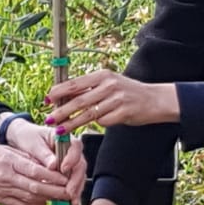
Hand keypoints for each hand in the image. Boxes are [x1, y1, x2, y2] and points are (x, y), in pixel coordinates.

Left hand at [0, 117, 86, 200]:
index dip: (72, 158)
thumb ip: (44, 154)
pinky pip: (71, 182)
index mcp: (64, 138)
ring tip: (71, 200)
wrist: (22, 139)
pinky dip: (71, 192)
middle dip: (76, 179)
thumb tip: (53, 165)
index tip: (64, 168)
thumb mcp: (33, 143)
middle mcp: (69, 150)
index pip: (75, 147)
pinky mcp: (64, 172)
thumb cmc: (27, 137)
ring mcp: (68, 161)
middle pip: (80, 164)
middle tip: (69, 191)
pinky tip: (68, 201)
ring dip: (76, 188)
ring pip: (78, 175)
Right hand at [0, 142, 72, 204]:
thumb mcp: (5, 150)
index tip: (68, 178)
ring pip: (30, 198)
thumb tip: (47, 166)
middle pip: (37, 187)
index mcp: (9, 160)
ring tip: (60, 198)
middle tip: (70, 192)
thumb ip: (25, 158)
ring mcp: (1, 190)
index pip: (37, 170)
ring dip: (47, 199)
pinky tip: (42, 202)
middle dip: (56, 191)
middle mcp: (6, 177)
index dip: (55, 177)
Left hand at [45, 69, 179, 134]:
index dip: (59, 91)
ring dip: (72, 123)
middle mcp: (109, 85)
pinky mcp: (123, 113)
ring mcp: (117, 99)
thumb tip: (66, 96)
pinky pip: (104, 122)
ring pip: (88, 114)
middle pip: (79, 100)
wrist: (155, 99)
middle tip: (49, 118)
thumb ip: (91, 88)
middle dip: (61, 110)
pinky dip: (98, 125)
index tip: (47, 99)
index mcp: (103, 75)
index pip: (76, 83)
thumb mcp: (110, 83)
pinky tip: (95, 125)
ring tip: (60, 129)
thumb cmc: (129, 92)